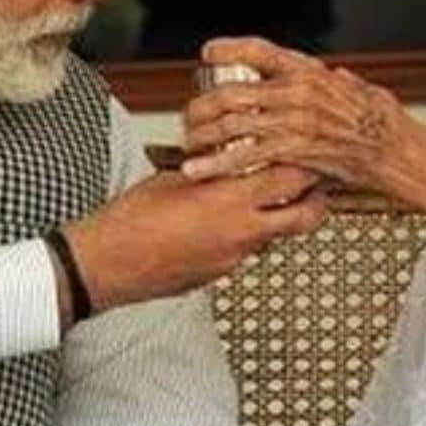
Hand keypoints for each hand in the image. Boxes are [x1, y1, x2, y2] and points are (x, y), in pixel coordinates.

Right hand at [62, 165, 327, 312]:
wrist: (108, 263)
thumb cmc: (130, 219)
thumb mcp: (175, 178)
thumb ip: (211, 170)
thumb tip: (228, 158)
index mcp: (229, 200)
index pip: (291, 179)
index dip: (308, 164)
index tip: (312, 152)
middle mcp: (240, 232)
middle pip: (304, 217)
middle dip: (317, 198)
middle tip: (317, 182)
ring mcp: (234, 257)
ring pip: (278, 235)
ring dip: (282, 217)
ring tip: (272, 197)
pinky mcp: (221, 273)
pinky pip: (249, 251)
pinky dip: (250, 234)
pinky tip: (230, 222)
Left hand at [181, 36, 425, 208]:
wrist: (395, 148)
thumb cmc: (377, 119)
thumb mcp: (352, 87)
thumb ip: (330, 82)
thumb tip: (324, 75)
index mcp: (308, 71)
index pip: (260, 51)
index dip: (229, 49)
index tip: (208, 53)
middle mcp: (296, 91)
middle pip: (232, 92)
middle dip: (202, 105)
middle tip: (189, 115)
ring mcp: (293, 120)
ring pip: (232, 123)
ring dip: (202, 134)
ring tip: (187, 143)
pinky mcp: (293, 150)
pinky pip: (246, 155)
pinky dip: (217, 162)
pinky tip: (198, 168)